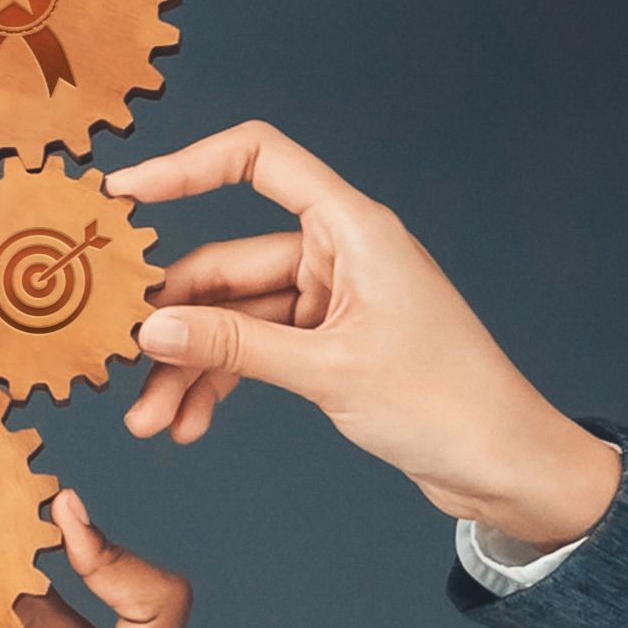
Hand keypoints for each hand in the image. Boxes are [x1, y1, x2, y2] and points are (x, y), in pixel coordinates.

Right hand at [106, 121, 620, 549]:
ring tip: (150, 420)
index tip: (124, 196)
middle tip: (120, 361)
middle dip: (172, 320)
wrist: (508, 467)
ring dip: (188, 365)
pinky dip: (220, 382)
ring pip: (233, 318)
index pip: (259, 160)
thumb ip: (235, 345)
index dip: (187, 167)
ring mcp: (332, 300)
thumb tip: (151, 328)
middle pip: (225, 263)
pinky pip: (253, 350)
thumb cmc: (449, 404)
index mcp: (353, 230)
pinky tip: (190, 422)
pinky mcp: (329, 344)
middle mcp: (339, 255)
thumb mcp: (330, 371)